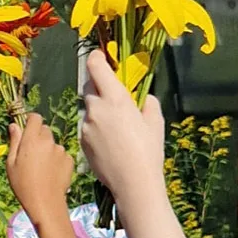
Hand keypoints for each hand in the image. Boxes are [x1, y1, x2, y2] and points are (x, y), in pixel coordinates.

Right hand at [6, 113, 73, 219]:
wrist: (45, 202)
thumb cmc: (23, 184)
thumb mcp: (11, 163)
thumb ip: (14, 141)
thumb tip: (14, 125)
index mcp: (31, 140)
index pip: (35, 118)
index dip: (30, 121)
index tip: (26, 129)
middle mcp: (48, 141)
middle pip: (45, 130)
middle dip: (38, 136)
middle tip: (31, 153)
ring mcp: (61, 151)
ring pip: (53, 143)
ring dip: (48, 149)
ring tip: (41, 167)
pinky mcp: (69, 160)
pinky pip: (62, 154)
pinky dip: (57, 159)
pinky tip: (51, 172)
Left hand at [80, 50, 165, 199]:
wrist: (133, 182)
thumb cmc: (149, 150)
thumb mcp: (156, 122)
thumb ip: (147, 103)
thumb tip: (142, 97)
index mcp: (115, 99)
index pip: (96, 68)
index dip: (95, 58)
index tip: (98, 55)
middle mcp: (96, 109)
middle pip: (89, 87)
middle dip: (98, 86)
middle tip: (112, 94)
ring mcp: (85, 125)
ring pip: (88, 109)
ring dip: (98, 110)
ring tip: (117, 128)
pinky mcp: (81, 140)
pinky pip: (86, 126)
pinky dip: (95, 127)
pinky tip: (110, 142)